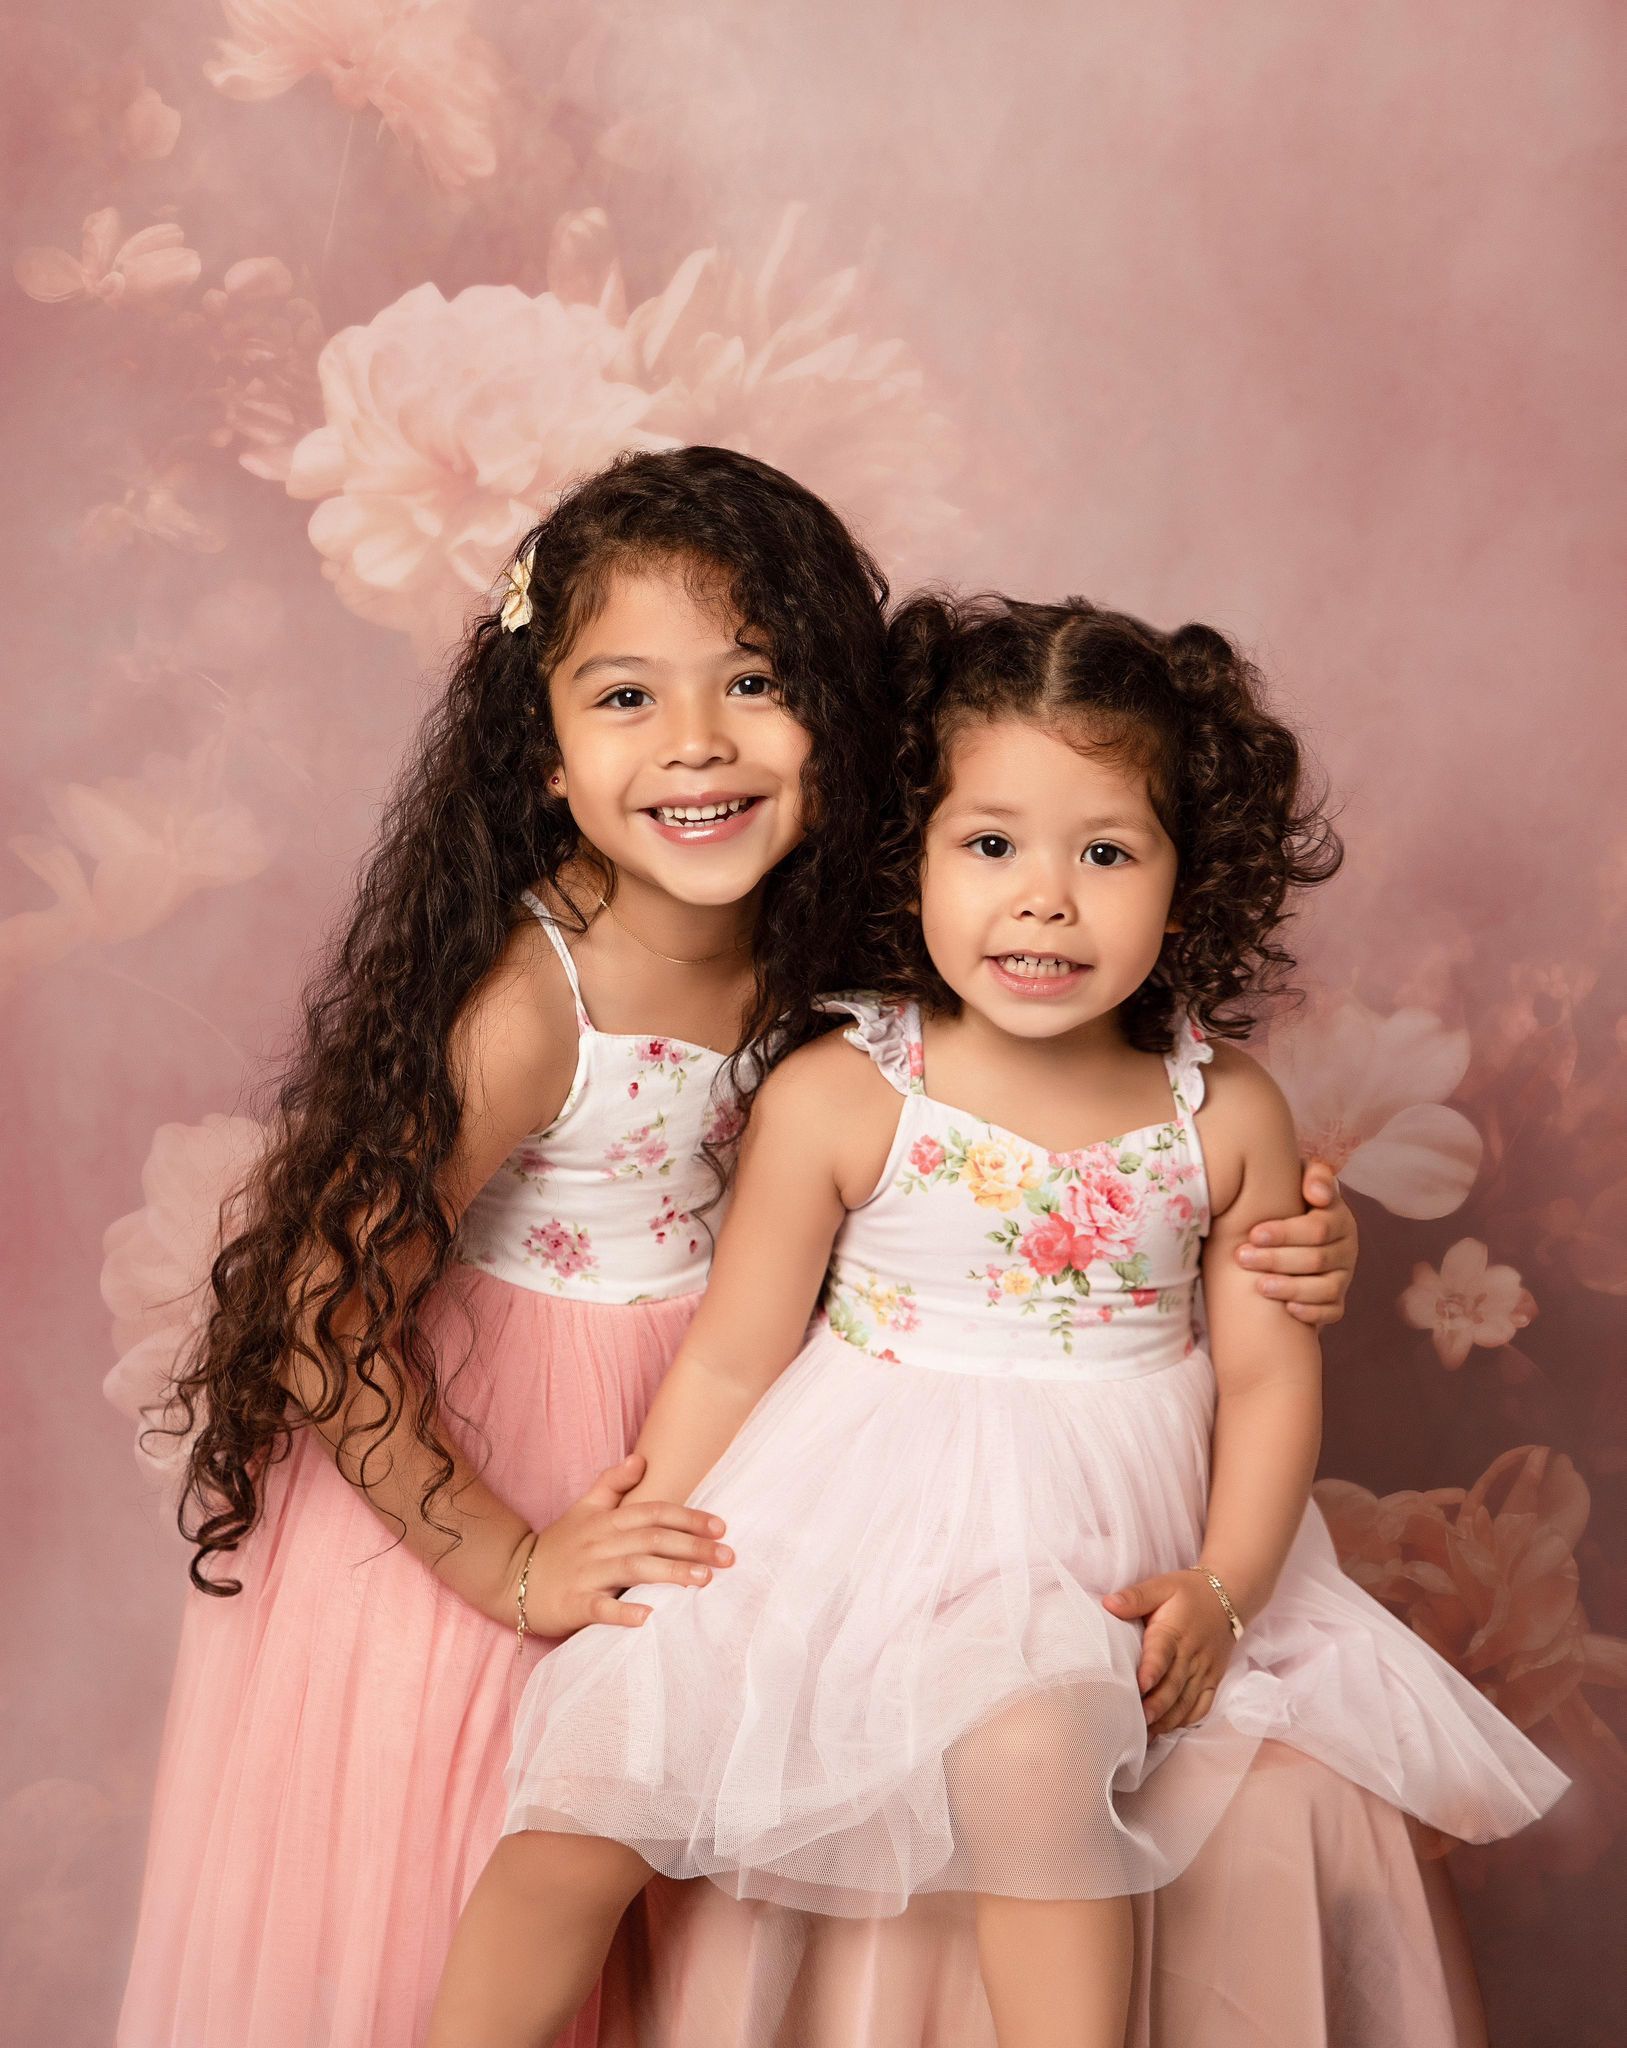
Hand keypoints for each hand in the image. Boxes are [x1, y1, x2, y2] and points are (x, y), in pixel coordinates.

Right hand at [514, 1452, 733, 1636]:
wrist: (512, 1576)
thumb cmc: (558, 1544)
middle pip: (652, 1539)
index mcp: (607, 1521)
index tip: (721, 1528)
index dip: (688, 1518)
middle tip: (729, 1557)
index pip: (654, 1513)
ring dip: (669, 1573)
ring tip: (703, 1580)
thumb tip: (641, 1458)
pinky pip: (600, 1607)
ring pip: (633, 1568)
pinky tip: (649, 1617)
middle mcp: (600, 1543)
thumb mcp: (584, 1508)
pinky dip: (624, 1612)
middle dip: (692, 1546)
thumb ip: (612, 1483)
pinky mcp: (574, 1603)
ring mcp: (587, 1573)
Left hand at [1102, 1571, 1236, 1735]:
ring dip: (1168, 1719)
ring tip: (1147, 1734)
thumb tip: (1108, 1604)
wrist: (1228, 1597)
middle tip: (1138, 1721)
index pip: (1162, 1653)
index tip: (1140, 1686)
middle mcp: (1192, 1654)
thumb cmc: (1188, 1593)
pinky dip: (1185, 1720)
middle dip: (1157, 1706)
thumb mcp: (1161, 1586)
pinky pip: (1202, 1706)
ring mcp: (1205, 1670)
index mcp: (1174, 1631)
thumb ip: (1135, 1597)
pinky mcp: (1213, 1679)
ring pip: (1187, 1701)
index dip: (1151, 1671)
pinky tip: (1167, 1728)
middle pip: (1174, 1685)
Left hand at [1233, 1154, 1357, 1326]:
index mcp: (1338, 1218)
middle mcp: (1347, 1248)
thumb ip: (1313, 1175)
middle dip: (1276, 1259)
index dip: (1285, 1232)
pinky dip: (1311, 1312)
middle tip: (1242, 1257)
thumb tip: (1317, 1193)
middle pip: (1317, 1259)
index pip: (1318, 1228)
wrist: (1292, 1235)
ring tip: (1258, 1285)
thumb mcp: (1300, 1181)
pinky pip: (1332, 1311)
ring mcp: (1344, 1276)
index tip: (1253, 1233)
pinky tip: (1287, 1309)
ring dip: (1290, 1287)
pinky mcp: (1337, 1301)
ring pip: (1325, 1288)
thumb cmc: (1289, 1203)